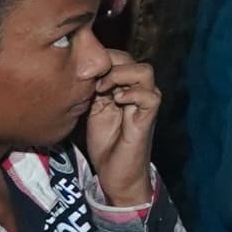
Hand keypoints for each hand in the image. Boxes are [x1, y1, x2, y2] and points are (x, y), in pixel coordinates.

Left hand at [81, 53, 160, 206]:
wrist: (116, 174)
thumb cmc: (105, 143)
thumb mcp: (93, 109)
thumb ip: (93, 89)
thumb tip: (83, 69)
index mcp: (124, 86)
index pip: (119, 57)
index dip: (101, 58)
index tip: (81, 71)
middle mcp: (138, 90)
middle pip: (131, 59)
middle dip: (108, 64)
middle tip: (90, 81)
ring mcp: (145, 102)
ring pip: (145, 71)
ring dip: (121, 75)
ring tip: (103, 89)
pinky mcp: (148, 117)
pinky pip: (150, 96)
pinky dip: (132, 94)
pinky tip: (116, 101)